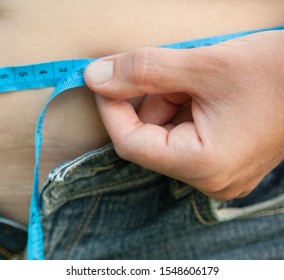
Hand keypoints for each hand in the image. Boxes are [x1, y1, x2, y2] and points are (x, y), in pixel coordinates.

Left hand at [84, 30, 283, 199]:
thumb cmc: (276, 72)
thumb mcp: (203, 65)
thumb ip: (143, 71)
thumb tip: (95, 78)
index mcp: (204, 164)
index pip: (132, 144)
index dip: (111, 110)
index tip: (104, 79)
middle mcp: (209, 178)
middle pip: (150, 137)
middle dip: (151, 99)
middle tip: (172, 71)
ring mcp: (216, 172)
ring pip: (166, 133)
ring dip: (169, 100)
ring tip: (198, 80)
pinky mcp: (221, 159)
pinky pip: (184, 134)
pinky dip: (182, 107)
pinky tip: (203, 91)